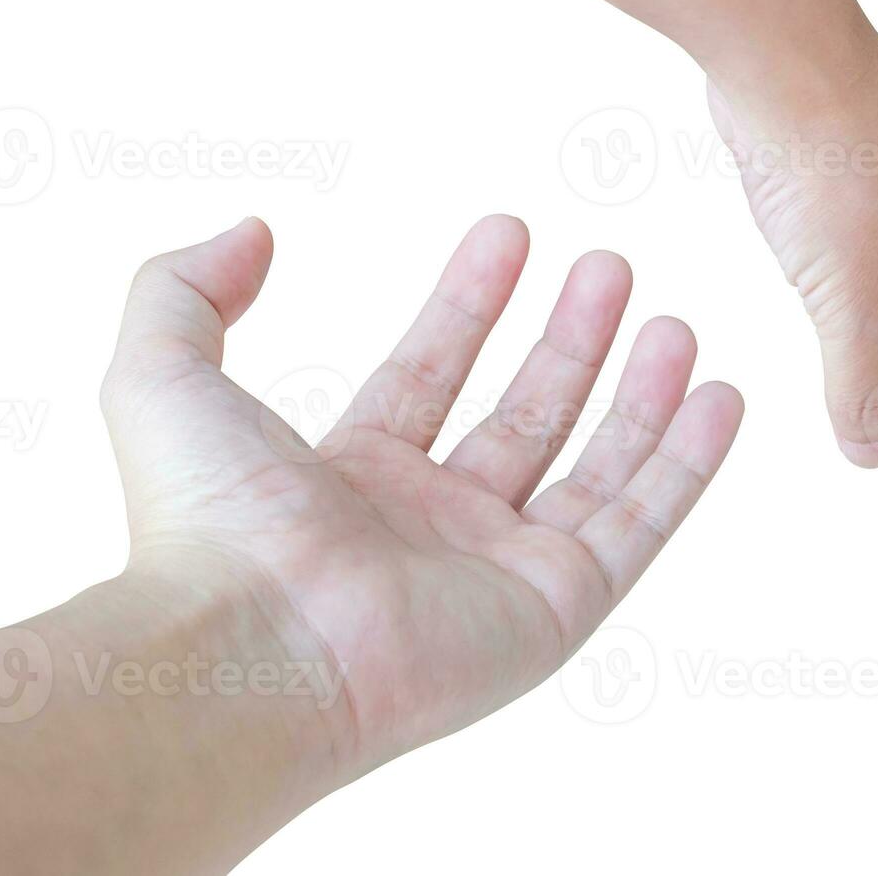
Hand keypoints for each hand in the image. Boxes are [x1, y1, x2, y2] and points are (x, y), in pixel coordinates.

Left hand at [102, 215, 741, 775]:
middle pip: (524, 416)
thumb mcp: (159, 375)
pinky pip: (642, 523)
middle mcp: (435, 525)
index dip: (468, 303)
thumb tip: (248, 231)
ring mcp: (502, 567)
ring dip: (638, 394)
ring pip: (595, 467)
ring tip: (673, 322)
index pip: (428, 375)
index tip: (508, 234)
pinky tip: (718, 396)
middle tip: (608, 267)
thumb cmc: (205, 527)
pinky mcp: (560, 602)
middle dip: (568, 340)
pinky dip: (687, 462)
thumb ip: (185, 291)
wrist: (257, 646)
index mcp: (351, 480)